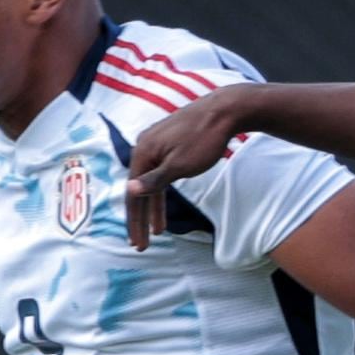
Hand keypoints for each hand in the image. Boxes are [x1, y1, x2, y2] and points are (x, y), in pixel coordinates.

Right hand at [122, 87, 261, 248]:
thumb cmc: (203, 139)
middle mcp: (144, 146)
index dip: (135, 222)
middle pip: (139, 188)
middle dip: (142, 218)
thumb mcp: (179, 165)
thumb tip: (130, 189)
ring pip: (150, 180)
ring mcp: (156, 142)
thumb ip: (154, 180)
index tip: (139, 244)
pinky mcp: (168, 140)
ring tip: (159, 229)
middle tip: (144, 244)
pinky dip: (161, 189)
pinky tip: (163, 200)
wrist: (224, 109)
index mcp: (142, 152)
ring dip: (153, 206)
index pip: (133, 194)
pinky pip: (158, 170)